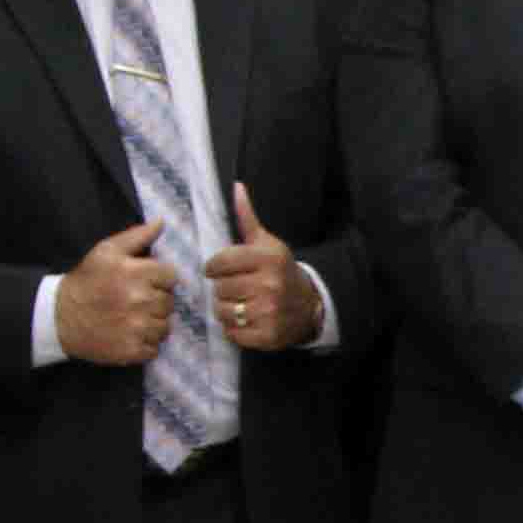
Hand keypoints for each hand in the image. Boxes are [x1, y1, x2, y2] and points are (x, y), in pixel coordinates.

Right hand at [54, 222, 174, 365]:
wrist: (59, 317)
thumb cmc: (86, 280)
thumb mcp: (107, 251)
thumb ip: (137, 236)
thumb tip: (161, 222)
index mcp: (136, 273)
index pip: (171, 277)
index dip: (160, 279)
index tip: (146, 282)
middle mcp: (140, 300)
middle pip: (169, 302)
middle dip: (156, 301)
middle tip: (136, 301)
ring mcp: (137, 328)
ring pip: (165, 327)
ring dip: (153, 324)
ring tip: (133, 319)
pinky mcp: (131, 350)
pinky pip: (154, 349)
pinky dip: (145, 344)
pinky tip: (130, 335)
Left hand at [207, 188, 316, 350]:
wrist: (309, 305)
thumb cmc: (280, 270)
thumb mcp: (267, 243)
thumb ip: (247, 219)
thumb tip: (237, 187)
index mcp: (268, 258)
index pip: (219, 262)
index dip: (213, 267)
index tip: (217, 269)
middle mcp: (269, 285)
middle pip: (219, 288)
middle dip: (222, 287)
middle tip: (233, 287)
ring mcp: (269, 312)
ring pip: (222, 311)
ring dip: (224, 308)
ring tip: (237, 303)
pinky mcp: (267, 335)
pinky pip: (232, 332)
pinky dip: (233, 328)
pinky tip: (244, 319)